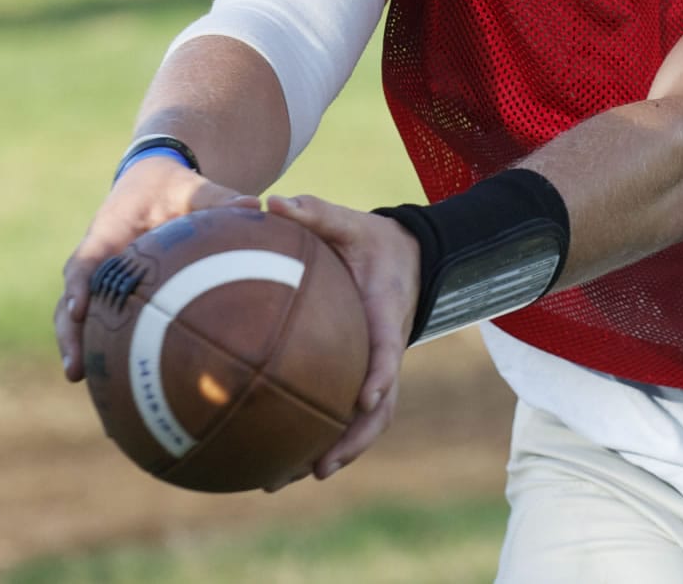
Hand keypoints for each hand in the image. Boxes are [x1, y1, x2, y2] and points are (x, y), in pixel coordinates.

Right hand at [55, 160, 256, 379]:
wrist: (150, 183)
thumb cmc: (172, 187)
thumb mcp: (192, 188)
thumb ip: (217, 199)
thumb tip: (252, 204)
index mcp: (109, 230)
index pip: (86, 260)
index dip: (80, 285)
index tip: (79, 311)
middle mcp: (96, 256)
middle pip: (72, 295)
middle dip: (70, 331)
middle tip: (76, 369)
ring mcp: (99, 275)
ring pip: (76, 312)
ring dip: (76, 344)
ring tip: (79, 377)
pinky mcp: (108, 290)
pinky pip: (97, 317)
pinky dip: (97, 344)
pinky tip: (110, 377)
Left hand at [258, 192, 420, 486]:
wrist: (410, 257)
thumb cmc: (373, 240)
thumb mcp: (349, 220)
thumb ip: (315, 212)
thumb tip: (272, 202)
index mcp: (385, 312)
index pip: (386, 349)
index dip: (380, 376)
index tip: (365, 399)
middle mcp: (387, 349)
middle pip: (380, 408)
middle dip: (351, 441)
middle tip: (318, 467)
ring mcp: (379, 368)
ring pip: (365, 423)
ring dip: (334, 453)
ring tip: (288, 479)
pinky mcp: (365, 375)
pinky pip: (348, 414)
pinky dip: (323, 438)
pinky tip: (283, 458)